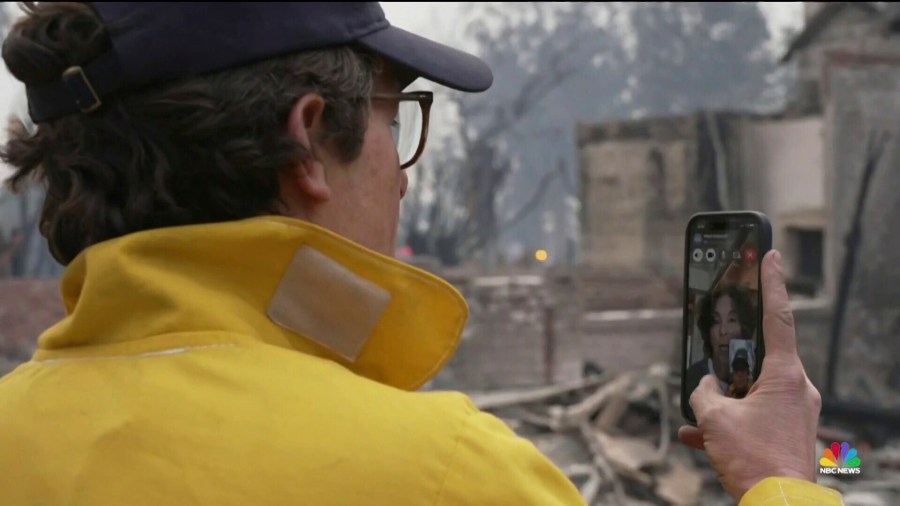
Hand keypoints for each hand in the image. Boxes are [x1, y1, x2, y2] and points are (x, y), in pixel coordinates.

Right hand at [678, 250, 821, 500]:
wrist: (778, 504)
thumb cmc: (753, 459)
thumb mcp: (715, 419)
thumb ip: (704, 394)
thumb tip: (704, 388)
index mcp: (785, 376)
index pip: (778, 317)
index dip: (772, 282)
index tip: (772, 255)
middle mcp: (797, 389)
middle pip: (760, 358)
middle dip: (732, 360)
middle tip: (716, 352)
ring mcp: (795, 412)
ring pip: (753, 391)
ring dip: (725, 399)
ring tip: (700, 414)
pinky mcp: (788, 433)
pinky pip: (754, 417)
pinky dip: (729, 423)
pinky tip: (698, 437)